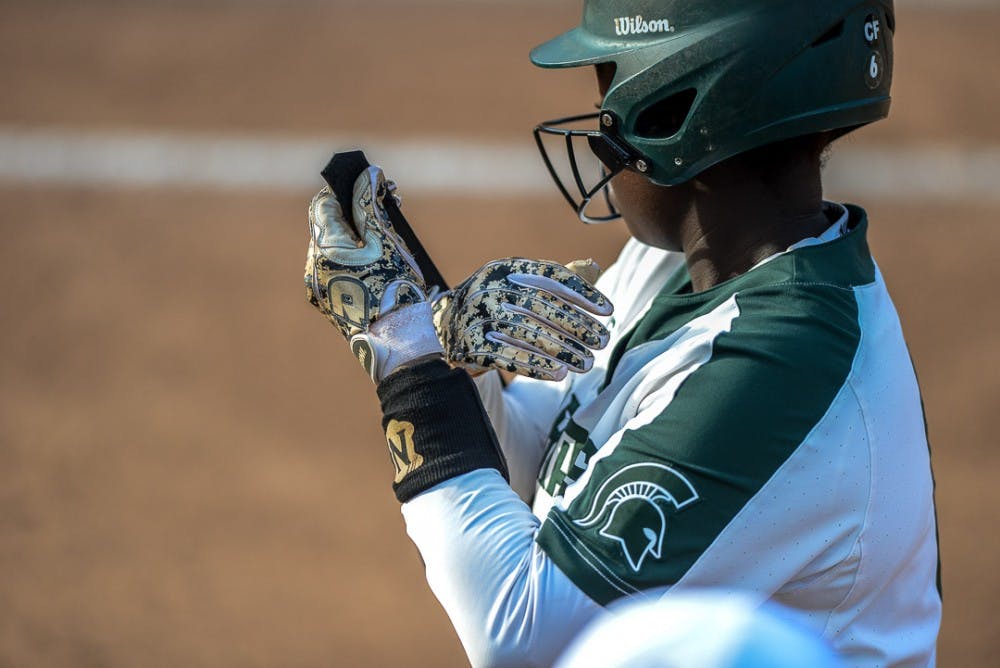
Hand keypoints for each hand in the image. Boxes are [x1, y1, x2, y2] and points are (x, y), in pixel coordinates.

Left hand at [304, 165, 441, 380]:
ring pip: (333, 249)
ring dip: (356, 236)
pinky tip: (376, 263)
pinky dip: (352, 259)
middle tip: (387, 208)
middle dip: (357, 213)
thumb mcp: (386, 241)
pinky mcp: (325, 301)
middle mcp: (312, 265)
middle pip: (330, 225)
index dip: (348, 189)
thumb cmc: (394, 290)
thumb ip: (370, 204)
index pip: (325, 202)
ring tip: (387, 238)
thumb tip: (366, 175)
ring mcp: (316, 286)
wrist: (396, 344)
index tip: (373, 186)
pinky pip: (335, 270)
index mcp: (324, 247)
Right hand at [432, 258, 613, 380]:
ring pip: (528, 334)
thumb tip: (594, 267)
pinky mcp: (470, 345)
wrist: (444, 325)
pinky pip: (508, 358)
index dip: (583, 293)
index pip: (551, 276)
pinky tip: (559, 374)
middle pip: (542, 307)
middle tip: (602, 341)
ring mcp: (478, 316)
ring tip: (587, 363)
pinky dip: (536, 366)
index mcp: (507, 268)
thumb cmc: (495, 302)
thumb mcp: (518, 282)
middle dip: (577, 326)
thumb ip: (555, 277)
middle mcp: (490, 288)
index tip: (608, 311)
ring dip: (562, 351)